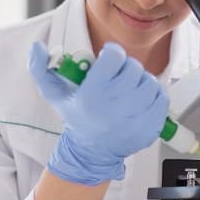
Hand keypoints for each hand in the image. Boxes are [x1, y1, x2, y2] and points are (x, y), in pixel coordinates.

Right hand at [28, 41, 168, 184]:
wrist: (92, 152)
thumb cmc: (77, 119)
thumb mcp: (55, 95)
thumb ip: (41, 69)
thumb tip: (37, 47)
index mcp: (94, 92)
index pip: (114, 56)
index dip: (112, 54)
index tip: (109, 58)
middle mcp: (115, 104)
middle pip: (133, 67)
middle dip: (126, 68)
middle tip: (119, 77)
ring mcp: (135, 116)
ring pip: (149, 81)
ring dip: (141, 81)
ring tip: (129, 90)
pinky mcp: (151, 125)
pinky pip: (162, 97)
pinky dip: (154, 95)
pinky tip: (142, 99)